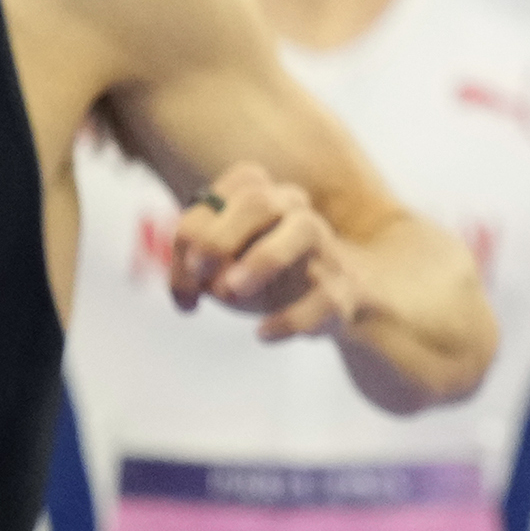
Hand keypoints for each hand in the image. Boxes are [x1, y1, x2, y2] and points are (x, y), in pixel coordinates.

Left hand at [169, 165, 371, 345]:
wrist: (327, 301)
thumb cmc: (263, 277)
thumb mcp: (223, 269)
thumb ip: (200, 265)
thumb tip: (198, 275)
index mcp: (260, 197)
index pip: (218, 199)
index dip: (190, 234)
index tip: (185, 278)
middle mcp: (295, 211)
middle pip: (258, 200)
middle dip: (219, 238)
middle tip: (199, 275)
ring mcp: (324, 247)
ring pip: (304, 229)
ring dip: (262, 259)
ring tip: (230, 291)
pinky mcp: (344, 287)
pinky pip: (325, 297)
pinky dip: (290, 319)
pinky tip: (263, 333)